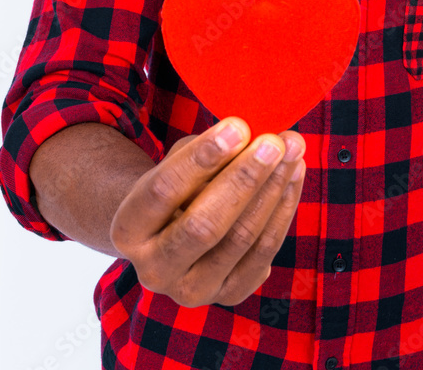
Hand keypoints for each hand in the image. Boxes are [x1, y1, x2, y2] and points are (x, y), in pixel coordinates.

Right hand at [109, 117, 305, 306]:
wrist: (171, 235)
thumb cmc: (177, 187)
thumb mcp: (177, 163)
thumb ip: (207, 152)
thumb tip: (253, 136)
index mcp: (128, 230)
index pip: (164, 190)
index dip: (203, 157)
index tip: (238, 126)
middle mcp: (154, 269)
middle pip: (204, 224)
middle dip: (245, 178)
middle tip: (274, 143)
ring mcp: (192, 290)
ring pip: (241, 239)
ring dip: (273, 190)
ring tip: (293, 152)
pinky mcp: (229, 295)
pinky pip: (264, 253)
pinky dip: (284, 210)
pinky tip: (294, 176)